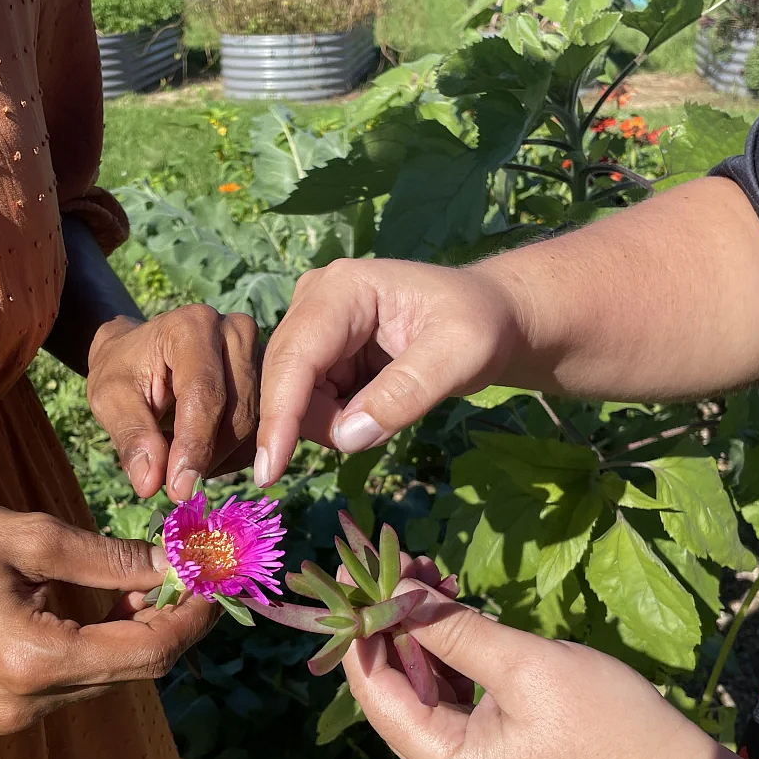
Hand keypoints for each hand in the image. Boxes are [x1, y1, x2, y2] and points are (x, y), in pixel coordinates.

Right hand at [0, 499, 215, 734]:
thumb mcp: (30, 535)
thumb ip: (110, 558)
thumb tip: (174, 564)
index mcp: (34, 660)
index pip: (146, 652)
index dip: (192, 616)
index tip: (217, 577)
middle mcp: (28, 701)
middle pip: (132, 668)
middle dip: (171, 618)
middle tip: (193, 567)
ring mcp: (14, 710)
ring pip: (108, 673)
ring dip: (139, 626)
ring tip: (154, 572)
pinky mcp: (5, 703)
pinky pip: (77, 675)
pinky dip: (104, 637)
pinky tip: (111, 596)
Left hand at [88, 305, 260, 501]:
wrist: (141, 350)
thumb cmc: (122, 370)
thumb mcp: (110, 399)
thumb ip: (131, 436)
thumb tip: (150, 483)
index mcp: (193, 327)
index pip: (203, 394)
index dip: (194, 446)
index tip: (179, 491)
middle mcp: (235, 332)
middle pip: (236, 414)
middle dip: (206, 458)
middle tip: (174, 484)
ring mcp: (258, 353)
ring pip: (253, 427)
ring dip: (218, 460)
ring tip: (182, 464)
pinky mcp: (268, 377)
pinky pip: (261, 432)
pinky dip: (231, 456)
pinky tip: (203, 457)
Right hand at [255, 259, 520, 485]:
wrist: (488, 315)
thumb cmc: (479, 325)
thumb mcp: (461, 354)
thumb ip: (407, 393)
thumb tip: (348, 437)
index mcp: (342, 289)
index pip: (296, 357)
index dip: (281, 414)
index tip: (271, 470)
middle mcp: (313, 300)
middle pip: (286, 381)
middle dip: (324, 421)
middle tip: (386, 424)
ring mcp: (310, 325)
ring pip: (294, 398)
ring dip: (335, 422)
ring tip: (391, 403)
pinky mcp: (316, 351)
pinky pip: (308, 403)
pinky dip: (339, 418)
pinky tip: (375, 402)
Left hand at [343, 580, 758, 758]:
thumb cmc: (610, 730)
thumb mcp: (527, 669)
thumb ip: (455, 630)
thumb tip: (398, 588)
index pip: (374, 692)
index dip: (358, 629)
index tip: (350, 573)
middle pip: (395, 683)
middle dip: (389, 617)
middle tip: (389, 559)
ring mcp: (471, 751)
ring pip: (425, 678)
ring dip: (419, 623)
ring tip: (421, 567)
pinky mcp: (495, 735)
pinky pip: (455, 684)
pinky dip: (448, 641)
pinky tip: (447, 598)